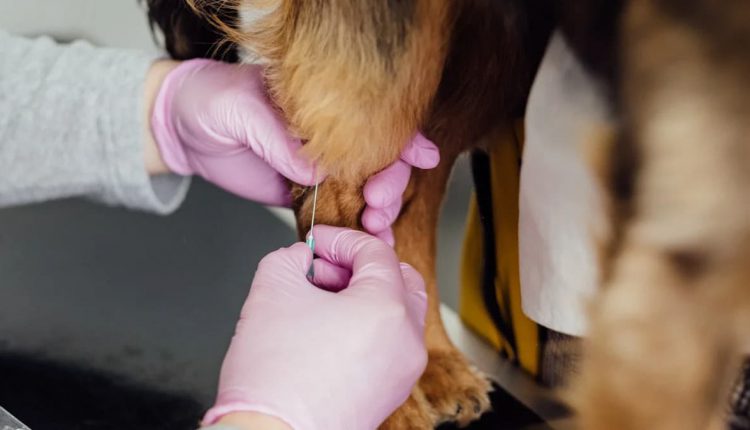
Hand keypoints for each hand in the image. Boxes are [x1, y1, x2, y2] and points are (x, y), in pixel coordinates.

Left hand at [148, 58, 438, 234]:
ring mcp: (316, 169)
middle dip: (391, 183)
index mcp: (322, 107)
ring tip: (377, 227)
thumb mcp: (242, 109)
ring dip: (380, 210)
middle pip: (378, 160)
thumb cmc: (211, 101)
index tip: (423, 157)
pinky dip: (354, 229)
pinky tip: (368, 240)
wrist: (182, 129)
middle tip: (380, 203)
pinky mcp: (301, 195)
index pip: (374, 120)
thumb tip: (315, 169)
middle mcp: (327, 139)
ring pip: (363, 190)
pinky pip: (336, 213)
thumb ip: (279, 138)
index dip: (404, 138)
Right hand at [203, 226, 427, 429]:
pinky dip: (364, 327)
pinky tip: (324, 332)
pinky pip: (386, 345)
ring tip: (318, 302)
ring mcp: (402, 371)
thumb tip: (303, 258)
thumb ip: (291, 256)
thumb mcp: (272, 287)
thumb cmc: (274, 376)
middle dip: (359, 266)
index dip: (340, 240)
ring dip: (361, 296)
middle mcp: (406, 341)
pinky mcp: (389, 393)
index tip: (316, 244)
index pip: (376, 252)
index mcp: (388, 309)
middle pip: (399, 280)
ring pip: (394, 314)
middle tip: (322, 269)